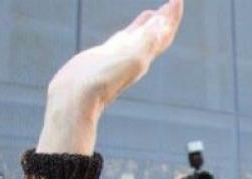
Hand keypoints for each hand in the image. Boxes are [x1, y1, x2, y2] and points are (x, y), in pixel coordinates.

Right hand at [37, 0, 183, 153]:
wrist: (76, 97)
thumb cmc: (102, 80)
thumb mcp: (129, 58)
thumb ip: (146, 41)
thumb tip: (163, 23)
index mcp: (144, 56)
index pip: (164, 34)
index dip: (172, 17)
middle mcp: (135, 56)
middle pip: (157, 34)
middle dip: (166, 18)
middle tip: (174, 1)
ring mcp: (120, 56)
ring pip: (141, 37)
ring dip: (151, 25)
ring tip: (157, 13)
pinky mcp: (106, 56)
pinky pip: (123, 41)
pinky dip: (130, 32)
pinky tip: (130, 30)